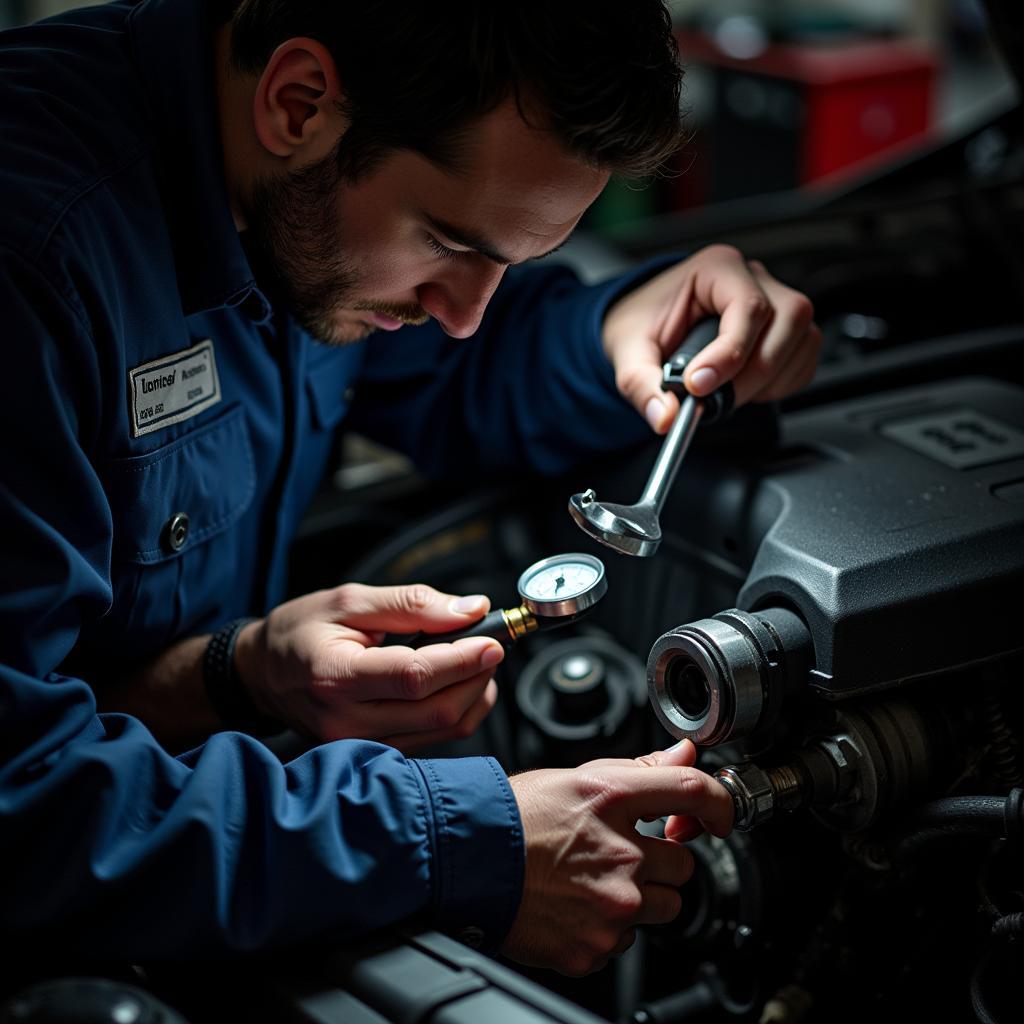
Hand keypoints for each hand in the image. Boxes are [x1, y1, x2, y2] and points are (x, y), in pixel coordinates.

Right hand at [233, 583, 503, 750]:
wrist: (262, 673)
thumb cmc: (301, 631)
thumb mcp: (350, 600)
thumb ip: (412, 603)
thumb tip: (471, 609)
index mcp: (336, 677)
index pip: (414, 677)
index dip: (461, 659)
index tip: (492, 639)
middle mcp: (346, 722)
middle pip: (436, 711)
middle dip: (476, 677)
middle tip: (491, 645)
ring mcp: (358, 745)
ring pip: (442, 731)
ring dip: (474, 696)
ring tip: (474, 662)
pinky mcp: (371, 754)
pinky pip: (431, 740)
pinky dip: (456, 711)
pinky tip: (456, 684)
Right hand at [502, 740, 732, 975]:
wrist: (463, 862)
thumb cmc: (513, 817)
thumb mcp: (575, 777)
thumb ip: (638, 769)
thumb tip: (682, 755)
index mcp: (610, 799)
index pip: (691, 793)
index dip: (719, 805)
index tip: (719, 817)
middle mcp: (617, 854)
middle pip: (683, 865)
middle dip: (660, 861)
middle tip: (619, 855)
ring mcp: (609, 905)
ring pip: (662, 907)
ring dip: (640, 897)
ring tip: (593, 880)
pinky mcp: (595, 946)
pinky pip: (627, 941)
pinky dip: (609, 928)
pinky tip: (576, 905)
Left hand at [603, 244, 821, 433]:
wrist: (646, 325)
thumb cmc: (642, 324)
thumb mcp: (628, 353)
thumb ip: (642, 386)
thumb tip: (665, 416)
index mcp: (716, 269)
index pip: (748, 306)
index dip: (730, 352)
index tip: (700, 385)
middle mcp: (752, 279)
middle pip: (788, 319)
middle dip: (754, 371)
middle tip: (717, 398)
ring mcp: (774, 302)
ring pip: (803, 339)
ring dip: (770, 379)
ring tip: (728, 393)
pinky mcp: (785, 331)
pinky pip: (804, 358)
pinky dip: (781, 383)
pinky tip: (748, 388)